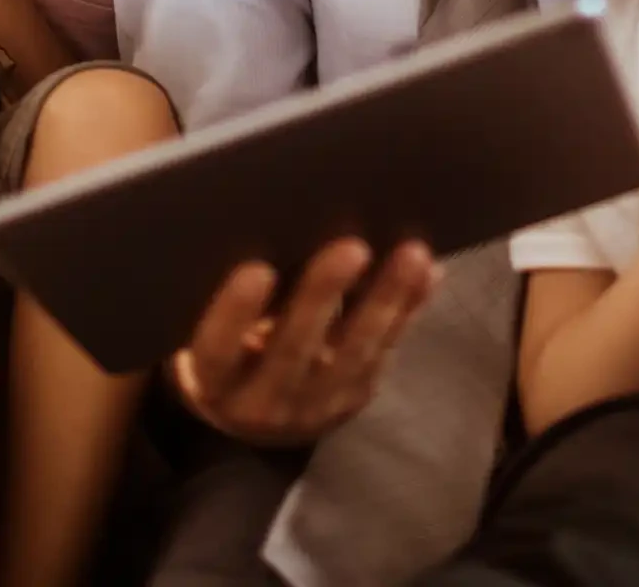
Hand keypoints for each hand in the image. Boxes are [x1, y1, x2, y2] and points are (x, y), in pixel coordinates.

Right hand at [170, 239, 437, 446]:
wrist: (258, 414)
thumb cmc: (229, 346)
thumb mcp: (216, 333)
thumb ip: (235, 299)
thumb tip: (273, 225)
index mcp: (212, 383)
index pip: (217, 350)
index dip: (235, 313)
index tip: (257, 269)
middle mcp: (261, 403)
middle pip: (293, 349)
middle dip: (325, 296)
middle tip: (351, 247)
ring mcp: (314, 406)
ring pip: (353, 353)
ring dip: (385, 301)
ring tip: (410, 254)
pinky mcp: (355, 396)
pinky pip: (385, 352)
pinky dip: (408, 310)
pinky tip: (427, 273)